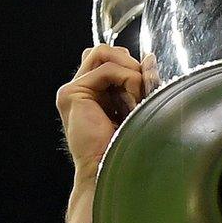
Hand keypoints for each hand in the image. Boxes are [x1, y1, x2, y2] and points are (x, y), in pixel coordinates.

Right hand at [55, 45, 158, 184]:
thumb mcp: (134, 108)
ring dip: (129, 70)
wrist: (109, 171)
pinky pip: (106, 69)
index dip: (129, 64)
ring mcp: (72, 91)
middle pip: (104, 52)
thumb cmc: (124, 147)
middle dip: (129, 64)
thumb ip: (136, 82)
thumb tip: (149, 58)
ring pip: (103, 54)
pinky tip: (132, 102)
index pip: (109, 59)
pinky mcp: (72, 94)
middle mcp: (79, 90)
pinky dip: (127, 80)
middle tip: (143, 89)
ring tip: (137, 96)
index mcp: (92, 94)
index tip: (146, 84)